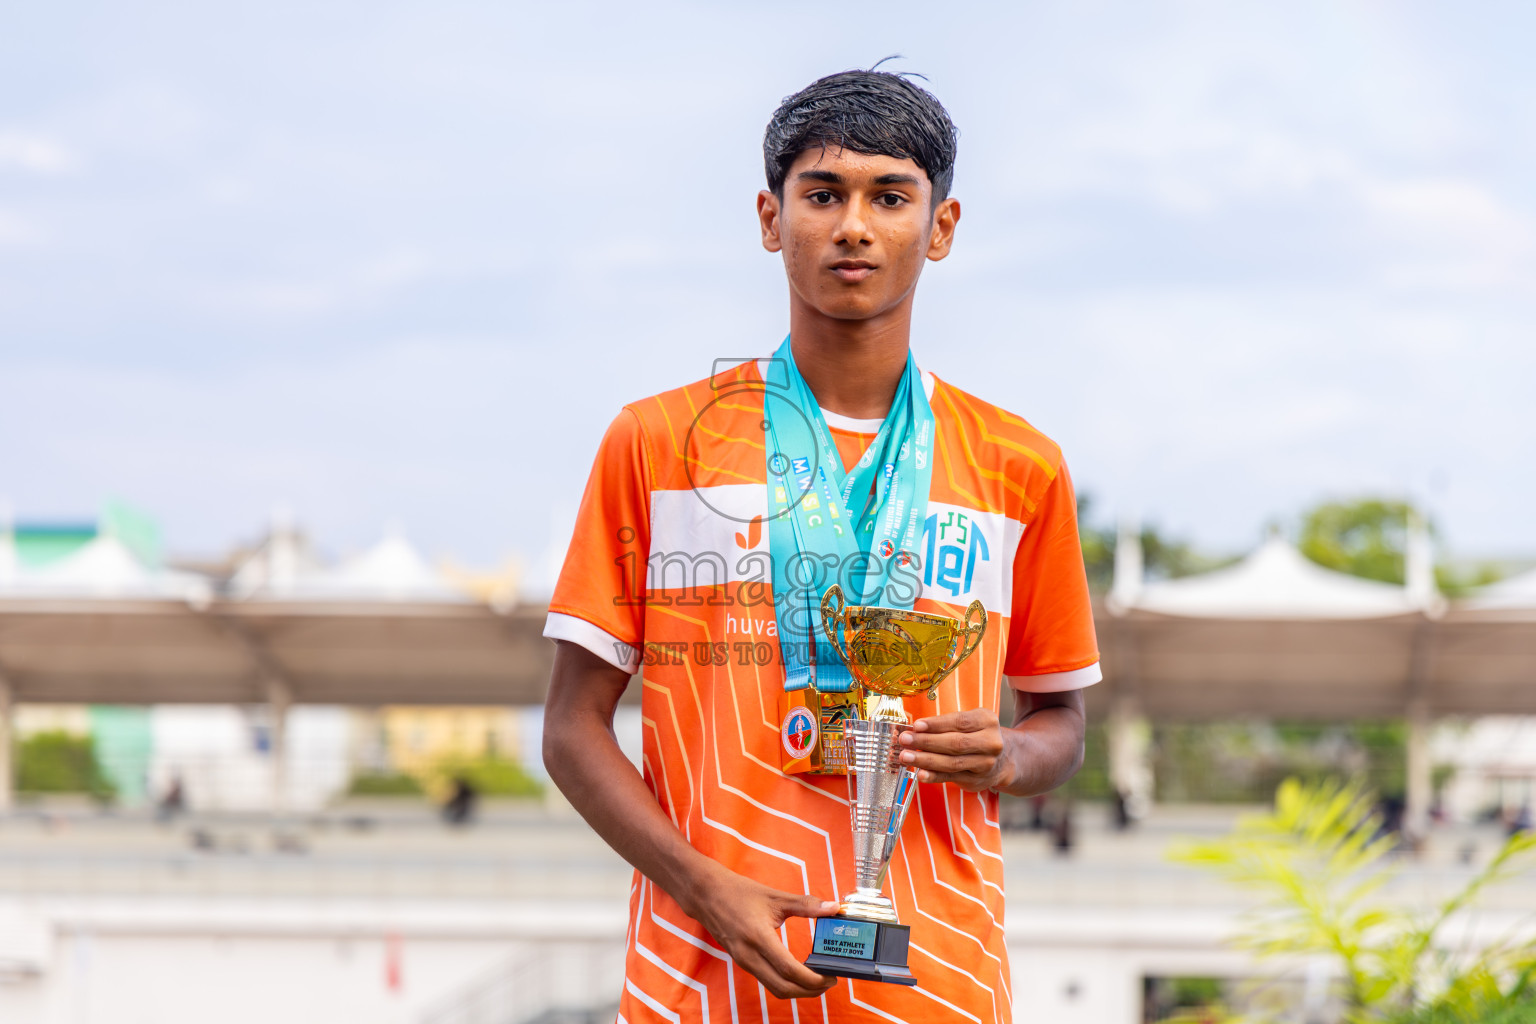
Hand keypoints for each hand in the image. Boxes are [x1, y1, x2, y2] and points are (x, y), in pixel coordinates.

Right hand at [683, 862, 838, 998]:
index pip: (789, 970)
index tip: (831, 976)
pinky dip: (785, 983)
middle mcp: (749, 955)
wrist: (705, 894)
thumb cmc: (739, 892)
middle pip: (783, 988)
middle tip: (829, 981)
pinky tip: (798, 972)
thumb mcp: (775, 896)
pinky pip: (766, 981)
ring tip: (817, 979)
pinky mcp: (742, 962)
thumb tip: (833, 907)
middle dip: (810, 991)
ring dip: (798, 990)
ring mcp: (743, 962)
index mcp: (759, 937)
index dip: (813, 979)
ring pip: (774, 988)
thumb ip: (806, 904)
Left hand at [898, 708, 1011, 792]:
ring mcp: (985, 764)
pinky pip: (951, 778)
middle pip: (955, 743)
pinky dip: (934, 776)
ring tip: (906, 756)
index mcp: (987, 721)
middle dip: (926, 742)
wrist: (1002, 760)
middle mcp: (990, 743)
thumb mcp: (970, 721)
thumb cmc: (976, 734)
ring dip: (926, 760)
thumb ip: (946, 724)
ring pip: (952, 762)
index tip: (916, 726)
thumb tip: (915, 729)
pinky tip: (921, 774)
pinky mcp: (976, 780)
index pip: (959, 722)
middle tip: (905, 740)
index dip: (936, 724)